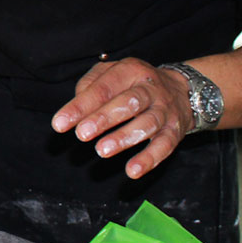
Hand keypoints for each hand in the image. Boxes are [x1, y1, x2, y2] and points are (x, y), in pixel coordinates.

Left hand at [51, 57, 192, 178]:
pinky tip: (132, 171)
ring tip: (102, 151)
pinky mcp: (175, 130)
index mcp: (130, 71)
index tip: (59, 124)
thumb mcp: (112, 73)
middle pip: (128, 102)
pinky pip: (165, 145)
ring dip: (124, 138)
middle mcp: (150, 89)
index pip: (103, 88)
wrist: (182, 89)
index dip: (80, 106)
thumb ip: (90, 86)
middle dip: (104, 118)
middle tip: (82, 134)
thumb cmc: (133, 84)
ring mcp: (165, 110)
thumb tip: (76, 108)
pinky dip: (149, 159)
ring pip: (147, 123)